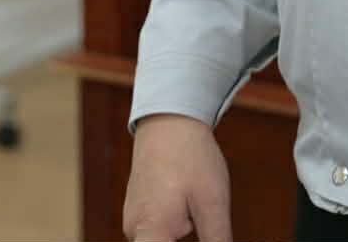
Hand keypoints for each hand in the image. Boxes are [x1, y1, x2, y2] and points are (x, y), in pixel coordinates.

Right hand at [122, 113, 231, 241]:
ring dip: (180, 239)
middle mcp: (135, 231)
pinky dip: (173, 235)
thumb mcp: (212, 203)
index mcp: (150, 232)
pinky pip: (155, 235)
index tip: (201, 237)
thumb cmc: (189, 156)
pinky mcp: (139, 213)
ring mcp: (134, 222)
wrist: (169, 119)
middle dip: (188, 240)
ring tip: (196, 216)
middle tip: (203, 222)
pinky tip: (190, 216)